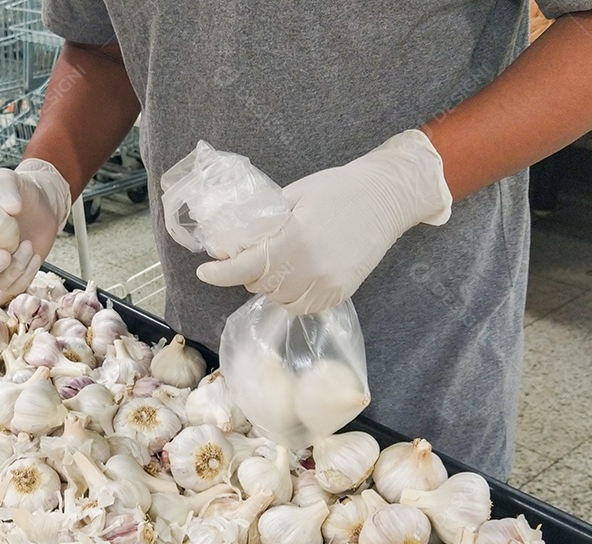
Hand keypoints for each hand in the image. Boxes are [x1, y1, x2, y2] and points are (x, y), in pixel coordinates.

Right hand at [0, 159, 71, 298]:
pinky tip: (34, 255)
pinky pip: (13, 288)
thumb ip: (4, 187)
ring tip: (27, 245)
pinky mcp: (11, 277)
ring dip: (12, 270)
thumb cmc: (17, 191)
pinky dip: (25, 274)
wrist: (43, 205)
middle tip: (4, 255)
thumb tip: (11, 209)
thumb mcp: (7, 179)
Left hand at [196, 130, 452, 313]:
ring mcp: (327, 284)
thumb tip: (222, 244)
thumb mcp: (293, 195)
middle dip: (249, 271)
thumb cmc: (338, 189)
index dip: (219, 273)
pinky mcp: (340, 293)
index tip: (204, 271)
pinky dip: (291, 295)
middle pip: (260, 284)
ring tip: (279, 262)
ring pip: (279, 299)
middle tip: (254, 252)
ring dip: (270, 285)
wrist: (386, 198)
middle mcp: (310, 268)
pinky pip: (302, 306)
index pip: (244, 267)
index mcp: (295, 240)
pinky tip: (296, 275)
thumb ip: (260, 222)